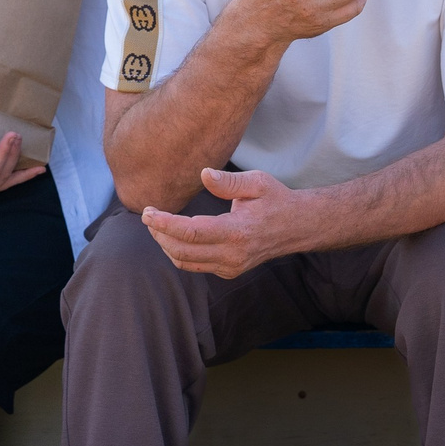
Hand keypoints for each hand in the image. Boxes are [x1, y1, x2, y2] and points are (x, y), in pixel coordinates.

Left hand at [140, 167, 303, 277]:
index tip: (147, 213)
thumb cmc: (275, 199)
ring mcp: (231, 266)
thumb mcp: (257, 182)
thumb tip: (203, 174)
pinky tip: (174, 236)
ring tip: (157, 225)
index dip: (165, 224)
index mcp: (238, 232)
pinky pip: (195, 265)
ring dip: (166, 245)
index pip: (192, 232)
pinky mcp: (229, 271)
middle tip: (148, 216)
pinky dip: (179, 252)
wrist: (296, 227)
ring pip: (185, 262)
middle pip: (182, 251)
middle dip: (159, 234)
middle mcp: (233, 254)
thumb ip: (229, 181)